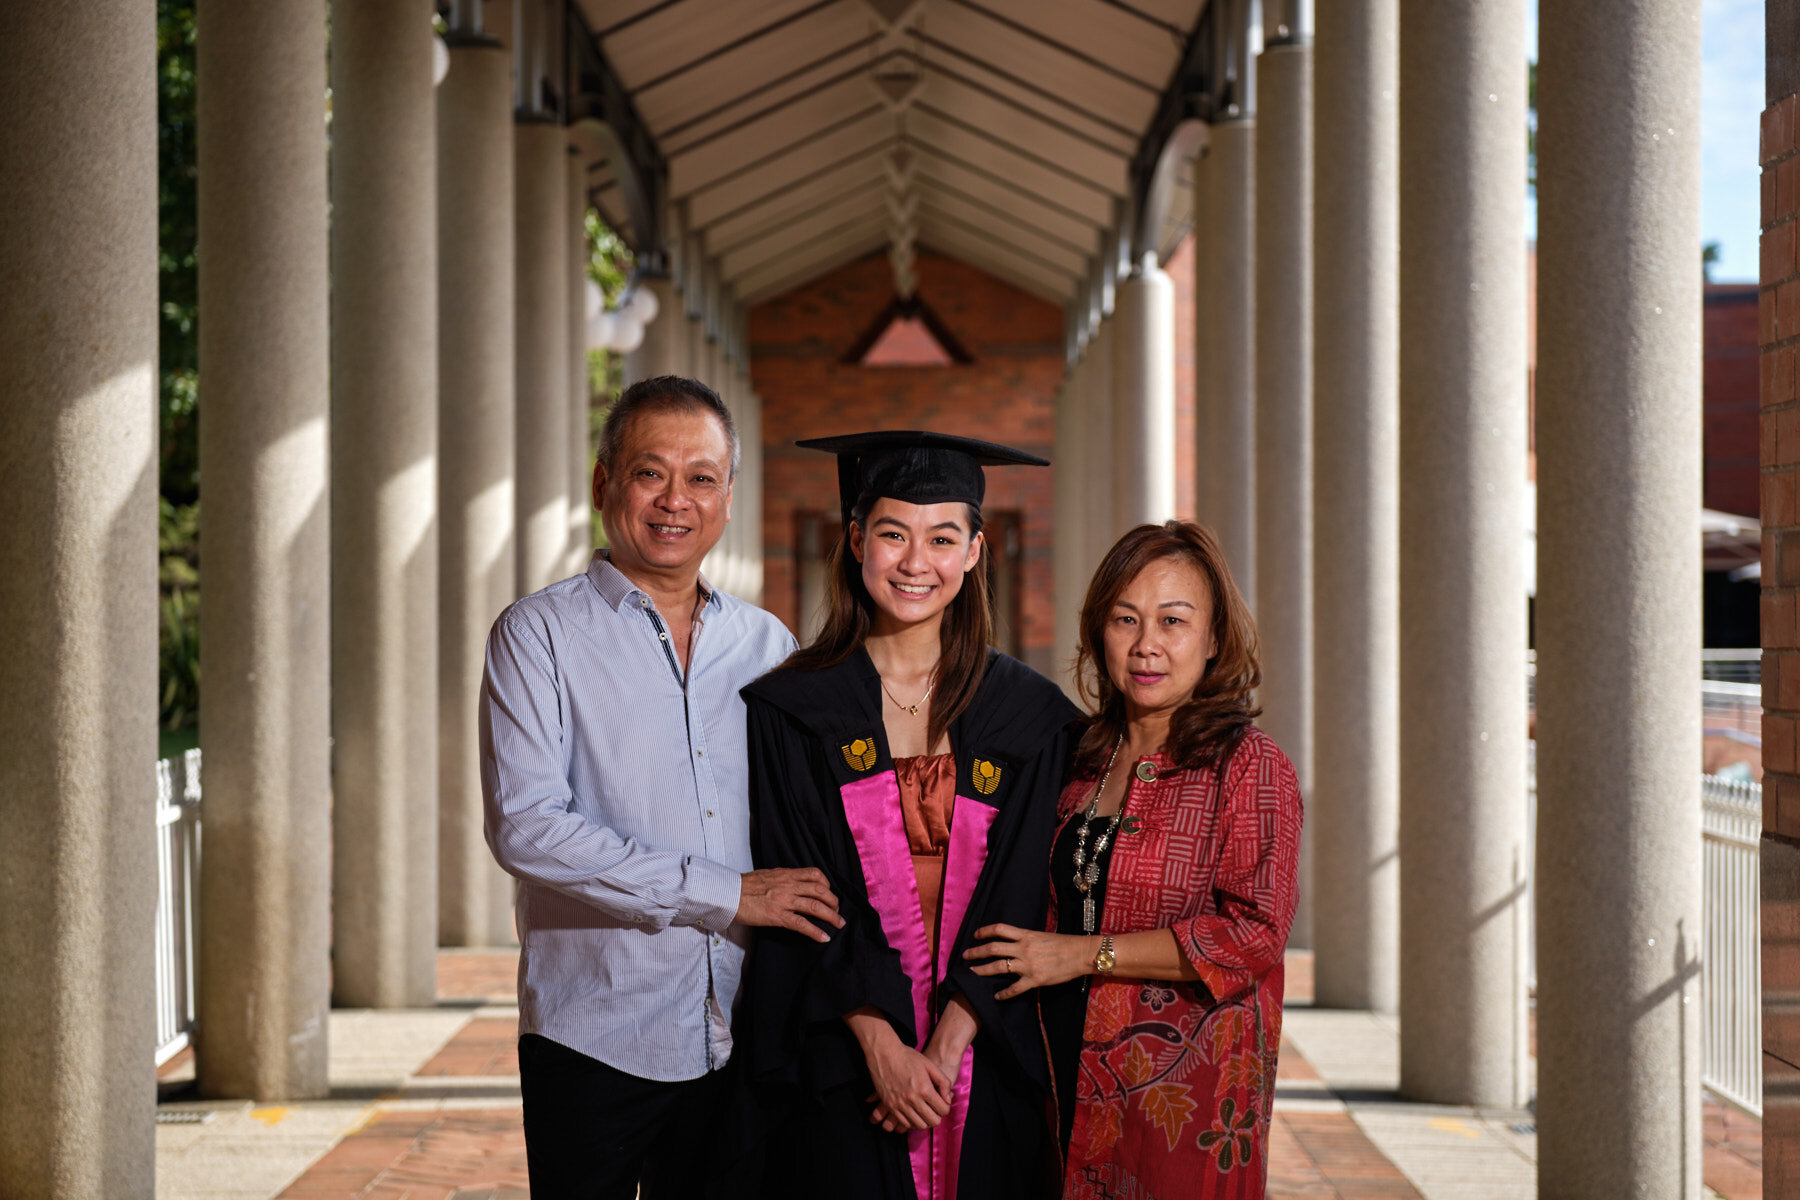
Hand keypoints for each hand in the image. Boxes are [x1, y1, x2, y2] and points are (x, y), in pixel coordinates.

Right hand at [735, 868, 843, 942]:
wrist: (727, 893)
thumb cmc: (744, 886)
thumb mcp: (768, 875)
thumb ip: (783, 879)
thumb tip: (793, 883)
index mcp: (786, 874)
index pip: (815, 874)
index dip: (827, 884)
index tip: (829, 893)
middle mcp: (788, 885)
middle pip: (820, 890)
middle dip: (833, 902)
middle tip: (837, 911)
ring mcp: (784, 900)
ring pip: (815, 906)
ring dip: (831, 916)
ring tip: (839, 924)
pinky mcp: (777, 915)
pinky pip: (801, 924)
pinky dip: (815, 931)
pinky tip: (824, 938)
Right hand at [862, 1037, 952, 1132]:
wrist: (884, 1053)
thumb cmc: (908, 1057)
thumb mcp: (930, 1065)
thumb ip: (944, 1082)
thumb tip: (948, 1099)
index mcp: (925, 1089)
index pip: (943, 1110)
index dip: (946, 1107)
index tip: (942, 1102)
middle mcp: (913, 1099)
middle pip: (933, 1121)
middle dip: (937, 1116)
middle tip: (934, 1108)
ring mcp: (900, 1104)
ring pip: (919, 1125)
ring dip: (925, 1120)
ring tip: (924, 1111)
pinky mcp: (890, 1106)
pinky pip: (904, 1124)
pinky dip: (912, 1122)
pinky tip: (913, 1113)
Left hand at [964, 923, 1096, 998]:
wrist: (1080, 954)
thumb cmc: (1064, 943)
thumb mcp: (1042, 935)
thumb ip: (1026, 938)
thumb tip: (1014, 941)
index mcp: (1026, 935)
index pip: (999, 929)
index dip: (984, 931)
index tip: (975, 934)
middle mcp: (1024, 948)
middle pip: (993, 948)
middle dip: (976, 951)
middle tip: (965, 955)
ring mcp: (1028, 964)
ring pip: (998, 967)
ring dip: (982, 970)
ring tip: (972, 972)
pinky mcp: (1035, 979)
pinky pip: (1014, 988)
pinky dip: (1003, 993)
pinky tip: (996, 996)